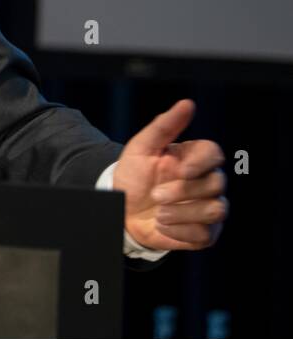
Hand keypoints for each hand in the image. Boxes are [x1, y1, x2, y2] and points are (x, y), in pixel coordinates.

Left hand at [114, 99, 226, 251]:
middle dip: (183, 190)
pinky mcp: (205, 233)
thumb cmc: (134, 176)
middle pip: (216, 184)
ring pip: (215, 210)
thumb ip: (164, 126)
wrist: (121, 209)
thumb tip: (187, 104)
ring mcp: (208, 208)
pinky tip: (162, 225)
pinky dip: (181, 232)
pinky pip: (205, 235)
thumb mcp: (141, 148)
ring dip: (183, 213)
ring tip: (159, 213)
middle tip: (156, 195)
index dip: (201, 162)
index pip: (215, 154)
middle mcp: (207, 182)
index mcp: (194, 159)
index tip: (181, 169)